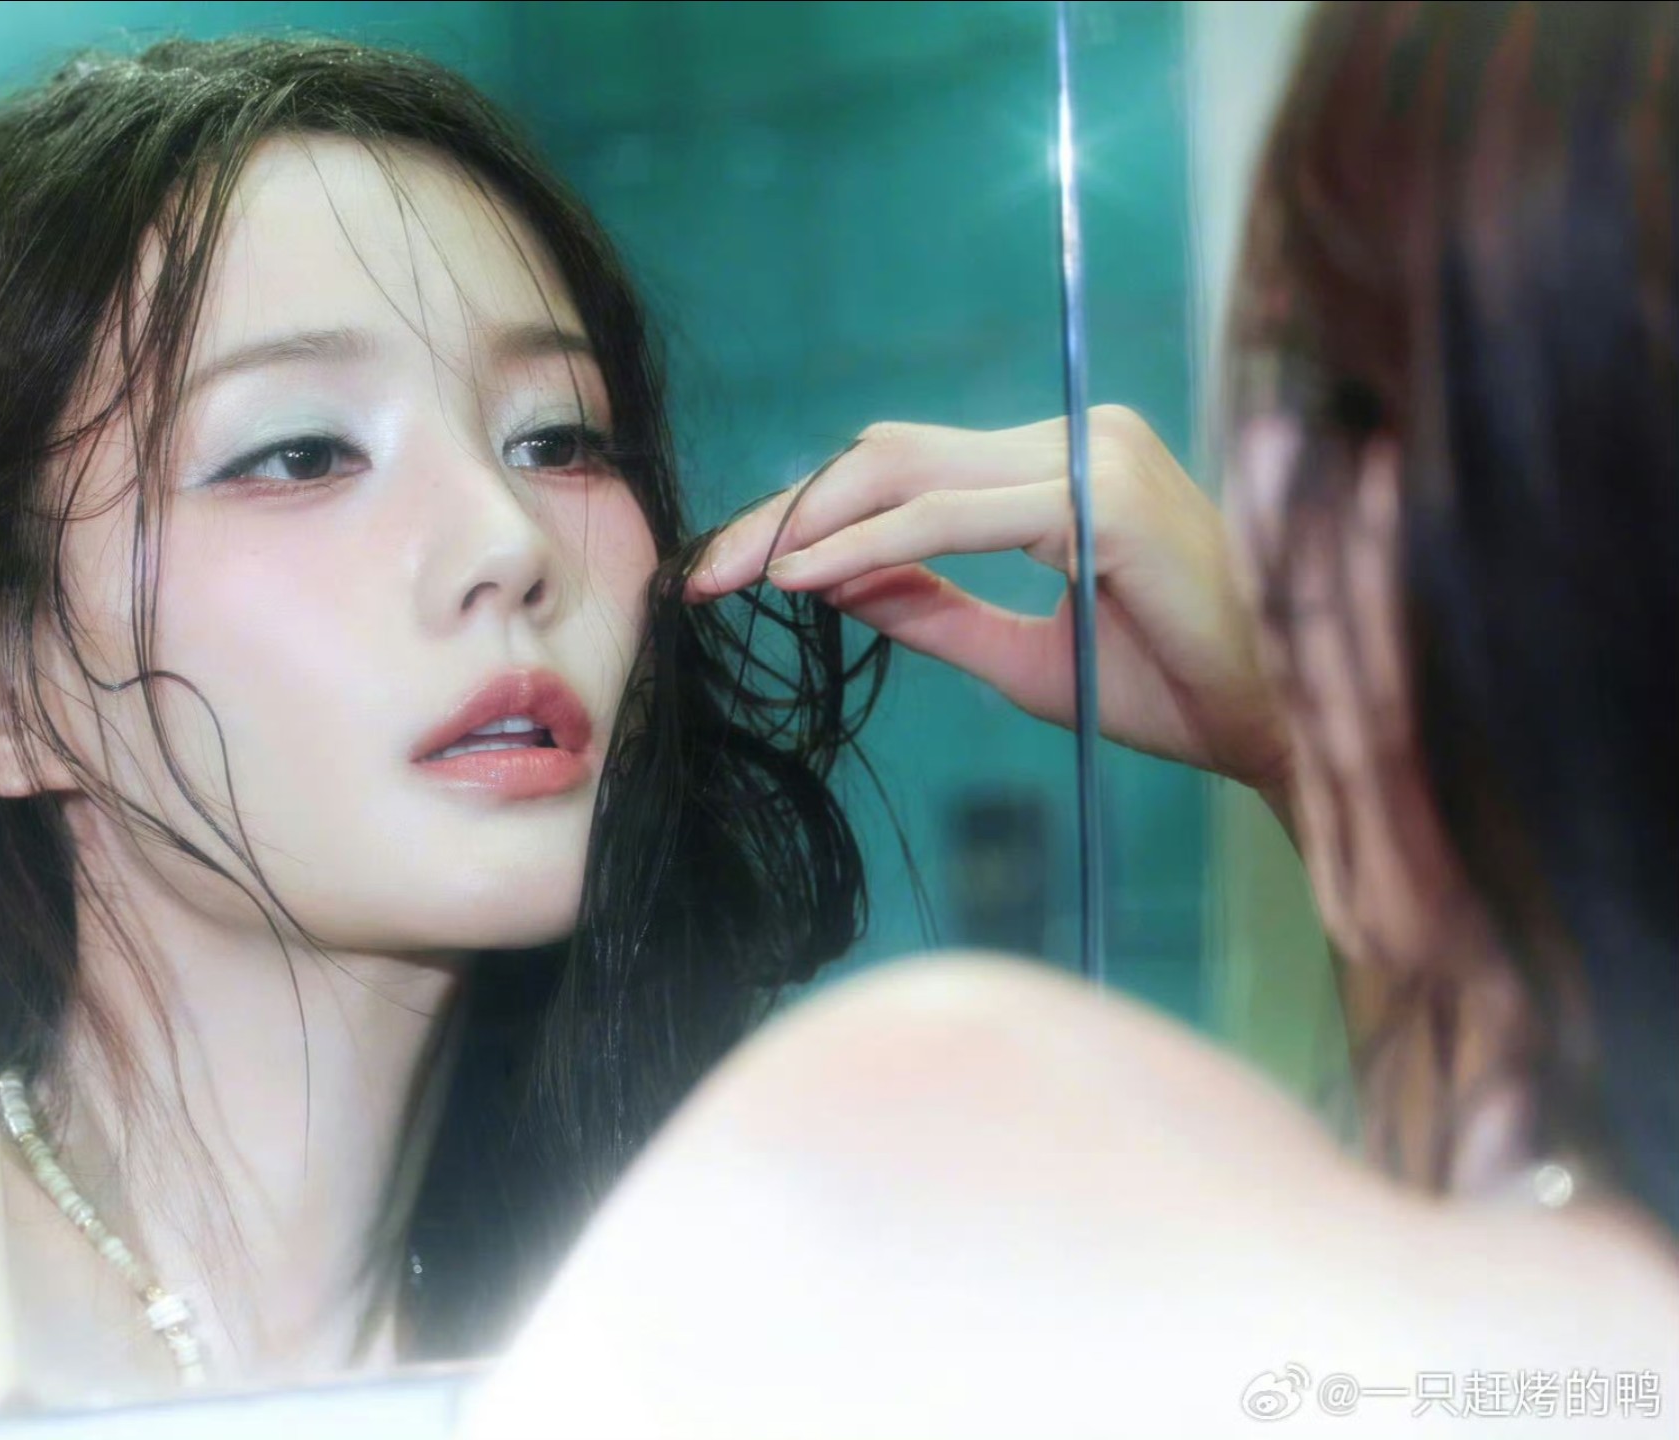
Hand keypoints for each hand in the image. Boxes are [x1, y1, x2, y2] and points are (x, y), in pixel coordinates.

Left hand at [687, 407, 1291, 807]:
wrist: (1278, 729)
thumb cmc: (1171, 691)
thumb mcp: (1021, 653)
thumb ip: (930, 609)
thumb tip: (828, 581)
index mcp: (1061, 469)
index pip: (907, 472)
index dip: (811, 516)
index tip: (735, 570)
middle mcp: (1077, 439)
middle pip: (889, 455)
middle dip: (787, 512)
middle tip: (704, 573)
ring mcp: (1092, 455)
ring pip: (907, 471)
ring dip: (808, 524)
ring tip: (735, 575)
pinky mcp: (1099, 495)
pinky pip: (950, 516)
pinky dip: (868, 545)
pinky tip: (806, 579)